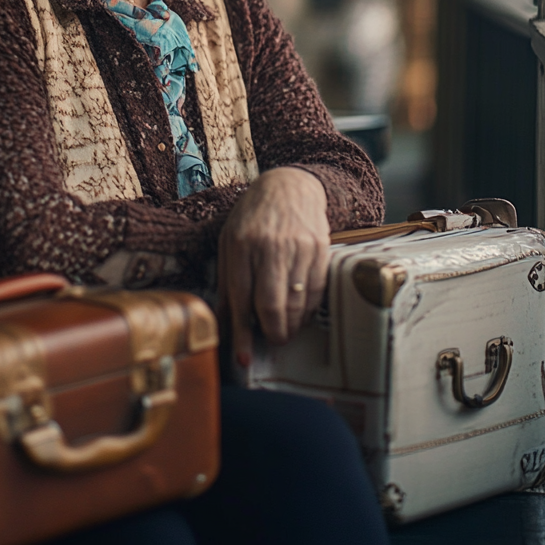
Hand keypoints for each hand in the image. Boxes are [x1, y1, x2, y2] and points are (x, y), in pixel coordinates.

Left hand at [218, 167, 329, 362]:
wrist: (289, 186)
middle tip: (271, 342)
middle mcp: (269, 246)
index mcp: (240, 245)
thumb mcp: (229, 242)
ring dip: (291, 325)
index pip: (241, 298)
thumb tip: (224, 322)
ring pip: (296, 302)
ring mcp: (297, 248)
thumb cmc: (252, 217)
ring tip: (284, 329)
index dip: (242, 333)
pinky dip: (307, 310)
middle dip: (272, 333)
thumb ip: (227, 280)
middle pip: (271, 305)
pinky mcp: (320, 250)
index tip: (243, 359)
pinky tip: (300, 313)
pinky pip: (316, 291)